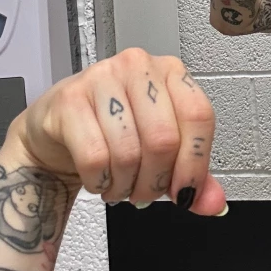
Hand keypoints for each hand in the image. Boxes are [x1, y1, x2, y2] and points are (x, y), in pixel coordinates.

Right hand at [4, 48, 226, 214]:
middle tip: (144, 193)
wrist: (56, 128)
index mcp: (170, 72)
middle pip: (164, 140)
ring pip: (129, 152)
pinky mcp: (70, 99)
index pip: (199, 116)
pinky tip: (98, 178)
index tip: (185, 192)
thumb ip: (192, 174)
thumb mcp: (160, 150)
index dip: (195, 164)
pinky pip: (94, 157)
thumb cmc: (112, 130)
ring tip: (119, 184)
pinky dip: (99, 182)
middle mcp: (138, 67)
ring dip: (125, 185)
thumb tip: (214, 203)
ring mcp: (101, 77)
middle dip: (155, 182)